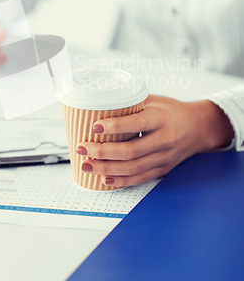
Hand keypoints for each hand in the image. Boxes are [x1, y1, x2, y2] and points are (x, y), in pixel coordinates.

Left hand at [77, 95, 233, 187]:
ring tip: (86, 165)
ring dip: (106, 169)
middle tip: (82, 148)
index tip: (94, 126)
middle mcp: (164, 139)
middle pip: (131, 151)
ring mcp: (164, 157)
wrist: (198, 128)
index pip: (137, 123)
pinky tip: (103, 179)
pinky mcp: (162, 169)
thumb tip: (97, 103)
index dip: (115, 126)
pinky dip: (120, 181)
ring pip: (133, 168)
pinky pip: (139, 178)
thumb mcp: (153, 100)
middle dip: (103, 152)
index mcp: (161, 118)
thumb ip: (130, 103)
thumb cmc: (170, 111)